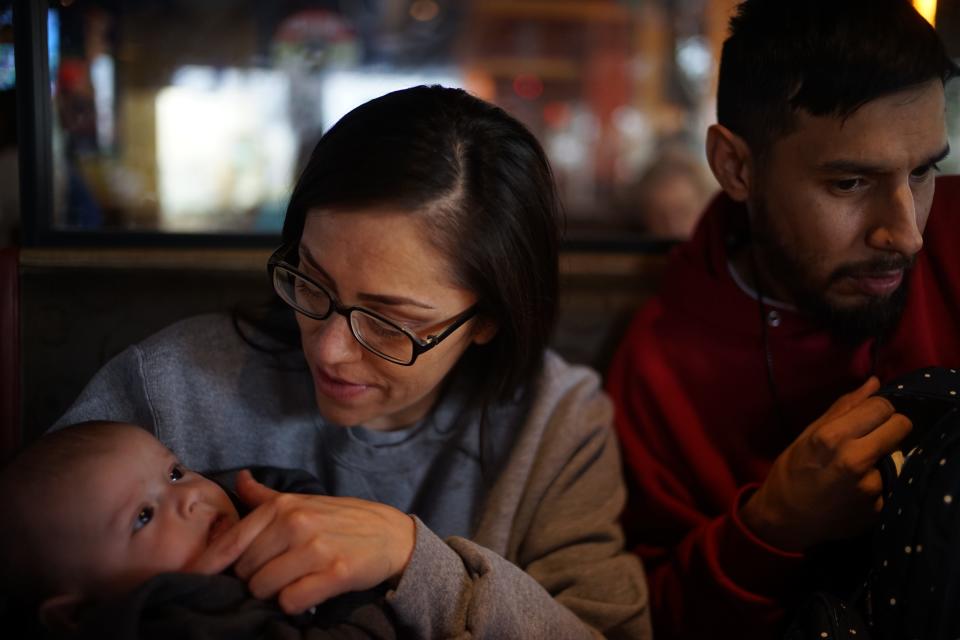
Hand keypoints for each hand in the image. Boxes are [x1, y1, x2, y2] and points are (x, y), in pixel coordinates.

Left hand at [186, 470, 415, 613]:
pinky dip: (294, 604)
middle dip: (253, 580)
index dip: (206, 566)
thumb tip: (240, 478)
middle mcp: (296, 524)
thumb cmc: (342, 519)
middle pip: (245, 571)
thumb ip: (266, 497)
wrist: (391, 534)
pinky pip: (291, 601)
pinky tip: (307, 593)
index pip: (231, 542)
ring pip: (264, 589)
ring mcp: (316, 548)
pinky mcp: (335, 572)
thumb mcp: (304, 501)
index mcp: (283, 507)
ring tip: (291, 584)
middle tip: (274, 576)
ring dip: (273, 594)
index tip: (191, 579)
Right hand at [740, 377, 910, 551]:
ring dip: (884, 457)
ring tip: (860, 468)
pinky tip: (859, 488)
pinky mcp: (879, 508)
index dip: (876, 409)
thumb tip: (874, 383)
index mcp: (832, 437)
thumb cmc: (792, 471)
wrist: (785, 519)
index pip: (882, 406)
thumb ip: (844, 408)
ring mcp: (870, 487)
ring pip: (898, 455)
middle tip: (872, 437)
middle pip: (901, 426)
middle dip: (889, 427)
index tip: (867, 418)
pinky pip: (892, 483)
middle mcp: (855, 460)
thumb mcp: (809, 434)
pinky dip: (880, 483)